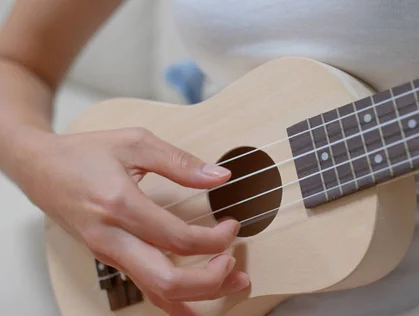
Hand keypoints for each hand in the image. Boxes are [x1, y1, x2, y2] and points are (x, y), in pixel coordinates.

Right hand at [13, 127, 248, 314]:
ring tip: (233, 284)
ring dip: (201, 295)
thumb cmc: (84, 154)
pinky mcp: (111, 259)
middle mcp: (113, 239)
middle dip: (212, 280)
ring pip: (157, 293)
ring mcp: (110, 255)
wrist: (40, 169)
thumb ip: (179, 161)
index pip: (178, 239)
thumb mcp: (134, 142)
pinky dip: (175, 302)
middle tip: (236, 265)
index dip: (216, 239)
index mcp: (120, 205)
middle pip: (168, 280)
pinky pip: (145, 290)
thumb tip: (220, 176)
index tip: (233, 225)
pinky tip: (198, 304)